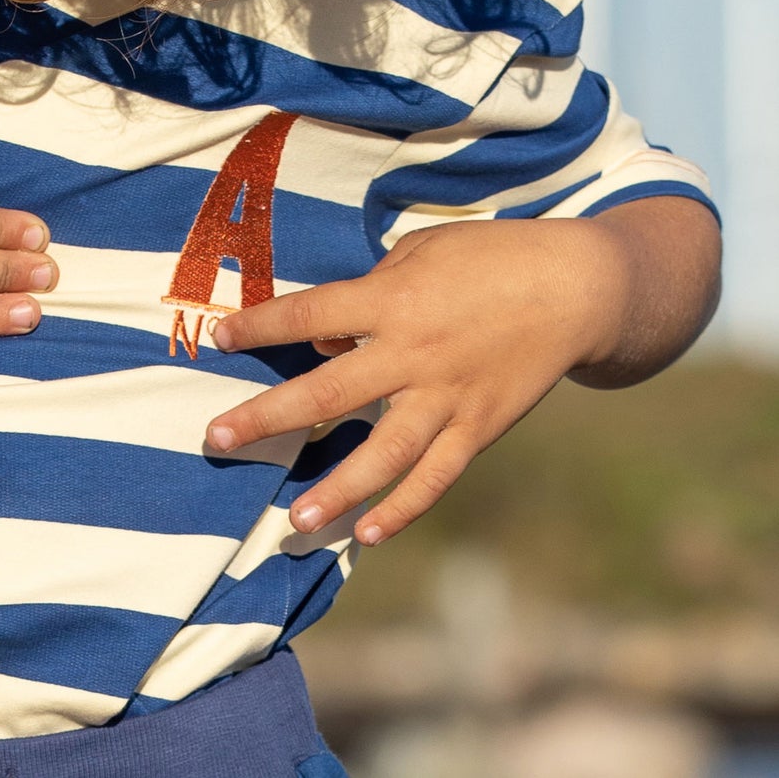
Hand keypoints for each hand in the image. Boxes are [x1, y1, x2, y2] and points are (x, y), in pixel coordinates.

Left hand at [203, 216, 626, 544]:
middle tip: (215, 439)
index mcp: (392, 301)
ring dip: (336, 489)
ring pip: (382, 454)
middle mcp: (413, 354)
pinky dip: (403, 508)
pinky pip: (435, 476)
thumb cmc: (486, 258)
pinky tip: (367, 534)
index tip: (218, 338)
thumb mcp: (419, 255)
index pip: (309, 315)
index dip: (260, 326)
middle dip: (267, 417)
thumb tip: (320, 337)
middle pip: (327, 392)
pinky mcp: (479, 427)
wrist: (574, 287)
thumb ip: (367, 294)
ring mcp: (447, 397)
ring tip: (293, 521)